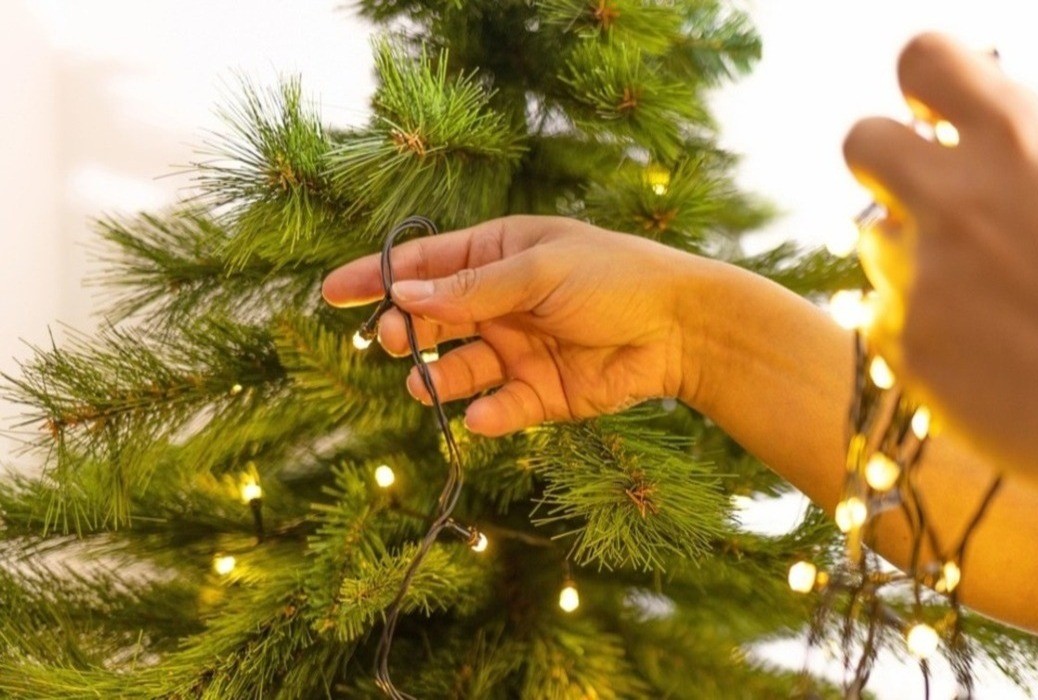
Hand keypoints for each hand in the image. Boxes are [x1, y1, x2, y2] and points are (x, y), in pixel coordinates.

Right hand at [322, 215, 704, 436]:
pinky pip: (498, 409)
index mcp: (497, 257)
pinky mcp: (540, 395)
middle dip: (406, 331)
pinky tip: (487, 415)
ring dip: (436, 379)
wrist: (681, 328)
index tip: (331, 295)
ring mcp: (517, 351)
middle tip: (398, 340)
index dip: (377, 278)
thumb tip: (402, 290)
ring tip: (427, 383)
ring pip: (455, 371)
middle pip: (431, 321)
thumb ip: (472, 289)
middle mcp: (500, 305)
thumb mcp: (540, 270)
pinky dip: (487, 416)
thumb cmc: (615, 278)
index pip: (424, 265)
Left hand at [842, 33, 1037, 494]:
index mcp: (1025, 139)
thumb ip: (1012, 157)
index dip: (921, 90)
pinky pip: (884, 317)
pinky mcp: (907, 345)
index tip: (934, 118)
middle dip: (883, 164)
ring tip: (997, 307)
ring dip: (913, 261)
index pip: (923, 59)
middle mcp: (961, 196)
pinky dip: (921, 332)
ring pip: (875, 243)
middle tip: (922, 200)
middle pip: (861, 142)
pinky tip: (987, 357)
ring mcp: (926, 274)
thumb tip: (934, 132)